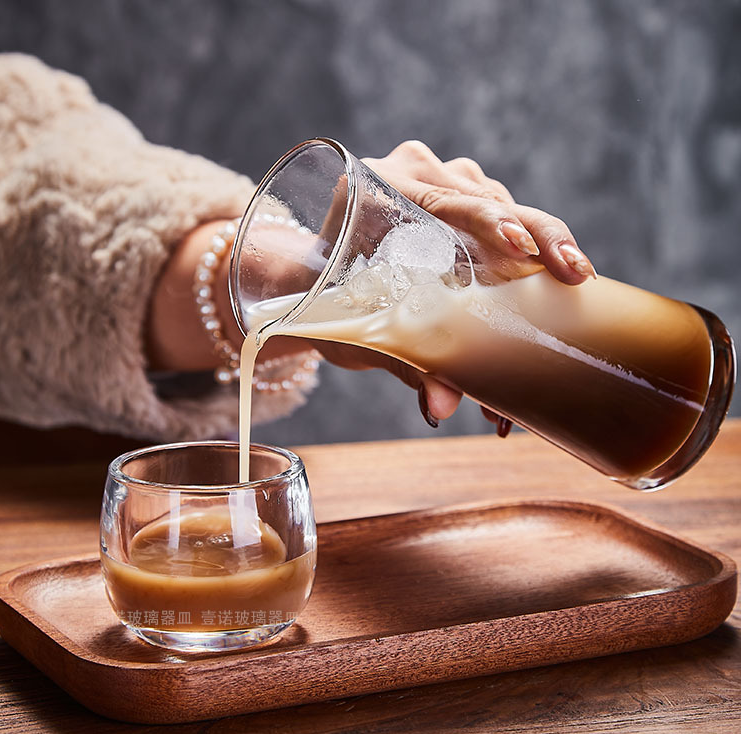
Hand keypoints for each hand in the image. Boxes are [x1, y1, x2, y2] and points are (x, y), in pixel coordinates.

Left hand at [325, 140, 596, 430]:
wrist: (311, 275)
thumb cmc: (320, 298)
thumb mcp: (355, 329)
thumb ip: (402, 362)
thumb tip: (442, 405)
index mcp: (379, 185)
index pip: (446, 199)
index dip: (490, 220)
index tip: (521, 249)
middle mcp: (418, 173)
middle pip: (492, 200)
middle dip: (540, 241)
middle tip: (576, 277)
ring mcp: (446, 181)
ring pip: (509, 209)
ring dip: (540, 255)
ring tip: (571, 288)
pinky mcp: (467, 199)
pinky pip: (509, 218)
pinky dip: (531, 254)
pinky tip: (554, 281)